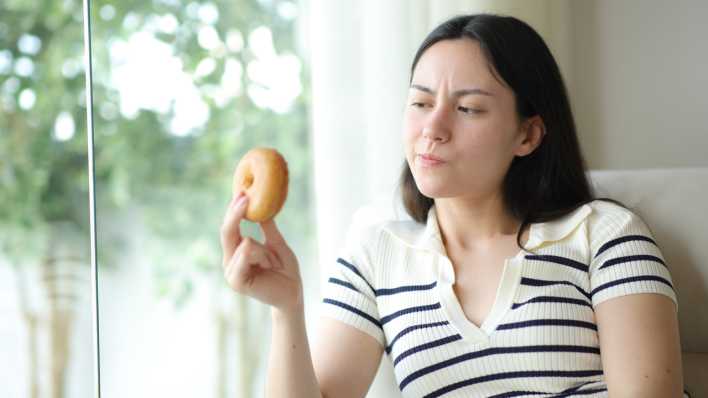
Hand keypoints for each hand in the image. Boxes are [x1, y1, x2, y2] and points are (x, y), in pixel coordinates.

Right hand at [220, 191, 303, 311]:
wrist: (293, 294)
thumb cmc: (286, 271)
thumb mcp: (278, 244)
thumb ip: (267, 228)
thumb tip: (262, 207)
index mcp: (237, 253)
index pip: (230, 228)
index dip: (234, 210)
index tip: (242, 191)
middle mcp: (230, 261)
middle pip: (227, 231)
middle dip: (235, 213)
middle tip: (245, 196)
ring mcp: (231, 272)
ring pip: (244, 243)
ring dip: (263, 250)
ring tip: (272, 263)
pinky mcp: (236, 281)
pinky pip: (246, 255)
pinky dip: (260, 256)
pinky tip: (267, 265)